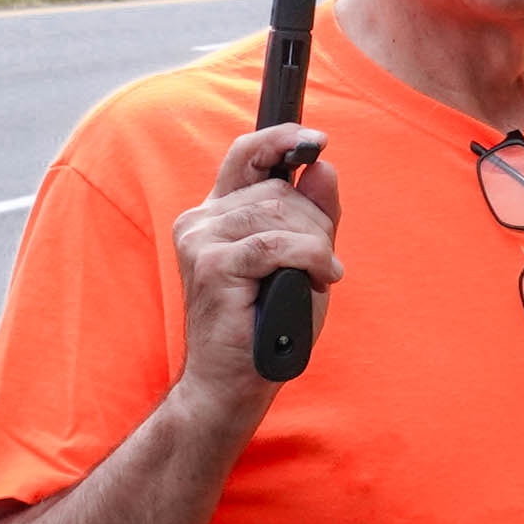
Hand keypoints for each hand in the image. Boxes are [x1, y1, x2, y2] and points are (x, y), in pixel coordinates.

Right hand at [168, 123, 339, 411]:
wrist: (232, 384)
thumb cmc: (267, 326)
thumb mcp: (302, 260)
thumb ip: (314, 215)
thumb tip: (323, 167)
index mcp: (217, 214)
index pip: (244, 156)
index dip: (279, 141)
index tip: (315, 139)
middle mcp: (201, 221)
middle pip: (278, 191)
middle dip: (316, 223)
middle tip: (322, 263)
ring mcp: (200, 240)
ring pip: (281, 214)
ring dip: (316, 246)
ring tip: (319, 278)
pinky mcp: (211, 265)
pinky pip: (277, 245)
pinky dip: (309, 259)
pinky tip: (317, 281)